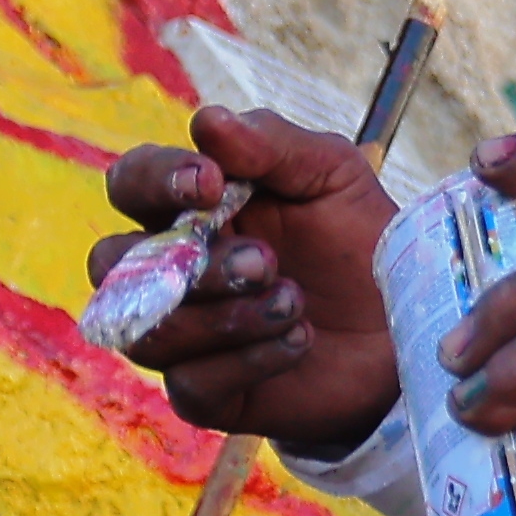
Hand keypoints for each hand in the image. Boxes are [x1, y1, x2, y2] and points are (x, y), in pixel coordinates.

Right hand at [89, 105, 402, 445]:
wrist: (403, 327)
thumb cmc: (357, 240)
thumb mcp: (331, 175)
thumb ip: (272, 144)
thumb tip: (207, 122)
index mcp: (187, 206)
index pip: (130, 182)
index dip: (155, 180)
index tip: (210, 182)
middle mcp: (168, 270)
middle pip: (112, 264)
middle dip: (190, 264)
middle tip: (265, 262)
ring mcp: (181, 335)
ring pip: (147, 331)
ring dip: (225, 317)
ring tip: (295, 302)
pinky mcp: (205, 393)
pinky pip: (191, 383)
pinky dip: (249, 359)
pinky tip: (299, 340)